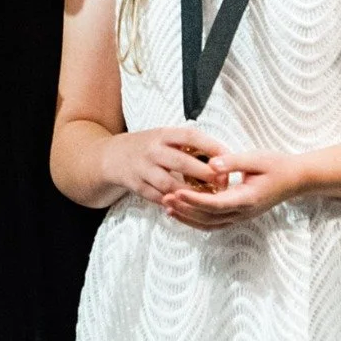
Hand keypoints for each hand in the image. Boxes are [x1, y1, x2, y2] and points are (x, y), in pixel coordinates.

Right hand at [97, 126, 226, 203]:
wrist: (113, 156)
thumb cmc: (148, 146)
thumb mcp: (164, 136)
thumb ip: (187, 144)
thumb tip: (220, 155)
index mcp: (163, 134)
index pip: (191, 136)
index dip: (211, 146)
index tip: (228, 156)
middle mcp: (153, 150)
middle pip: (182, 162)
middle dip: (205, 173)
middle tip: (222, 182)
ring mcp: (143, 169)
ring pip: (170, 184)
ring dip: (191, 193)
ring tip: (208, 198)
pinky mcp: (137, 186)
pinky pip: (159, 197)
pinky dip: (174, 202)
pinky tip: (188, 205)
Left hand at [161, 150, 306, 229]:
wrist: (296, 179)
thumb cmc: (277, 166)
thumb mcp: (257, 158)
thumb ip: (234, 162)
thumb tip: (212, 164)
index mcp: (247, 198)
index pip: (216, 204)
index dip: (195, 201)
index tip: (177, 192)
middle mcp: (243, 212)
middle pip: (209, 218)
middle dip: (186, 210)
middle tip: (165, 199)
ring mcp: (241, 216)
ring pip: (210, 224)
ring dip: (188, 218)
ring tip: (169, 207)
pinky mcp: (239, 215)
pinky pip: (214, 223)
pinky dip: (197, 220)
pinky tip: (184, 212)